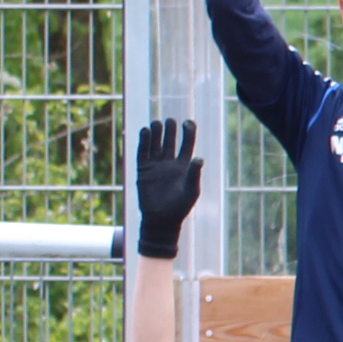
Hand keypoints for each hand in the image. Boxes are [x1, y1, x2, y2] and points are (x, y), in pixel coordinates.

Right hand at [133, 118, 201, 258]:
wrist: (161, 220)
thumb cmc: (180, 207)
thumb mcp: (191, 191)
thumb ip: (194, 174)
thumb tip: (199, 158)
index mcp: (184, 166)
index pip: (187, 144)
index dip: (188, 132)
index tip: (188, 122)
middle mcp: (169, 163)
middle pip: (170, 141)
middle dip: (171, 130)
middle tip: (171, 121)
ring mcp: (155, 165)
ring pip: (155, 144)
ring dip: (157, 133)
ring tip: (157, 123)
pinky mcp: (143, 170)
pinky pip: (143, 152)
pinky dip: (144, 142)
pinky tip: (145, 131)